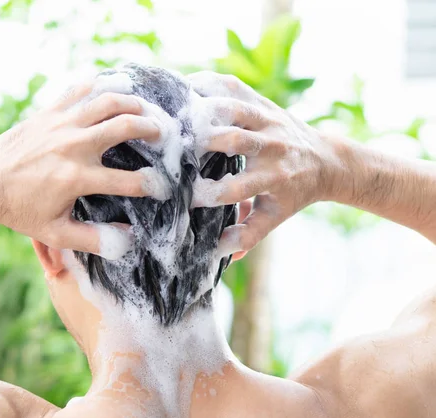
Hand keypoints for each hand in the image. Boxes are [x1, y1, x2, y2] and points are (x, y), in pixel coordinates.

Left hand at [0, 79, 160, 258]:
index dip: (153, 185)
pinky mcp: (50, 112)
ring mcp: (62, 124)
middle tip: (163, 137)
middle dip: (152, 130)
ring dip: (133, 103)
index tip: (162, 187)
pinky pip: (81, 90)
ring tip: (146, 111)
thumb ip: (93, 239)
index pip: (129, 181)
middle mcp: (73, 147)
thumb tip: (128, 240)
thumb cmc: (20, 210)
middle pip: (125, 127)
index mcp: (77, 179)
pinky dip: (102, 87)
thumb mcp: (55, 233)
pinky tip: (115, 92)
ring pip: (108, 101)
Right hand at [188, 71, 341, 256]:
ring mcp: (267, 119)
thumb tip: (219, 253)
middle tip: (170, 150)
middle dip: (201, 143)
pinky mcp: (261, 100)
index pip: (237, 188)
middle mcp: (272, 146)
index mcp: (274, 178)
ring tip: (170, 117)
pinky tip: (181, 90)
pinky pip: (232, 87)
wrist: (326, 159)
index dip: (209, 194)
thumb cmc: (293, 193)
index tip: (185, 199)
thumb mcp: (274, 216)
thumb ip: (248, 236)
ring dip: (200, 110)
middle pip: (234, 140)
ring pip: (232, 107)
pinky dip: (205, 85)